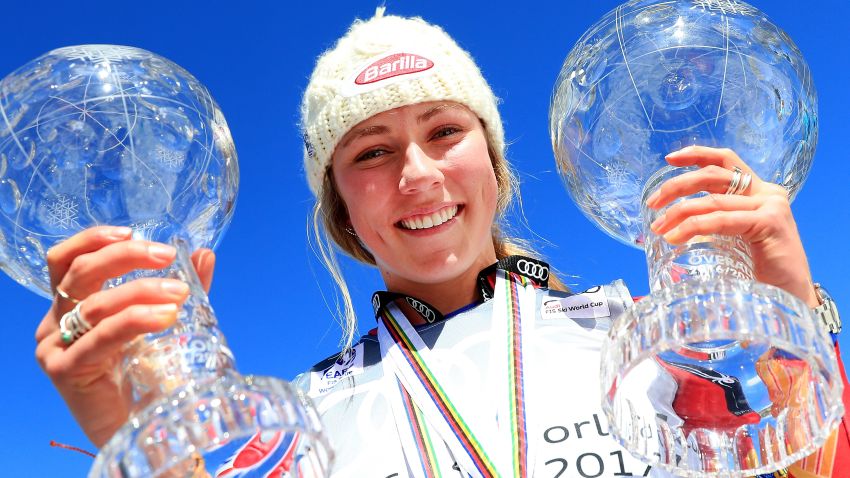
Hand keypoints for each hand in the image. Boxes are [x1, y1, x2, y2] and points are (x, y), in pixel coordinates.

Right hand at [34, 226, 215, 446]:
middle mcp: (54, 322)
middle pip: (79, 273)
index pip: (67, 259)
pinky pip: (100, 337)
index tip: (133, 231)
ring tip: (180, 294)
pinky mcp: (64, 371)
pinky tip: (166, 317)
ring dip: (142, 291)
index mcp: (70, 306)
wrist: (142, 430)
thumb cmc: (147, 376)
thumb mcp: (163, 324)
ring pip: (95, 304)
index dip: (94, 239)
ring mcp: (54, 348)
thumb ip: (180, 289)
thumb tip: (203, 254)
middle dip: (126, 257)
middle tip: (167, 257)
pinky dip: (135, 321)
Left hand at [645, 146, 818, 306]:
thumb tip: (672, 220)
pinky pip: (722, 219)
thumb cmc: (761, 273)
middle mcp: (768, 192)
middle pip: (713, 175)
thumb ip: (716, 222)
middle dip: (677, 186)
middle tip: (652, 203)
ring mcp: (771, 206)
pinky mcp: (771, 223)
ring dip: (679, 212)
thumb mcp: (735, 239)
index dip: (697, 154)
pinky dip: (694, 226)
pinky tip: (675, 237)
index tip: (669, 159)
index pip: (726, 161)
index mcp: (759, 192)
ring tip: (659, 228)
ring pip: (713, 200)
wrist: (792, 298)